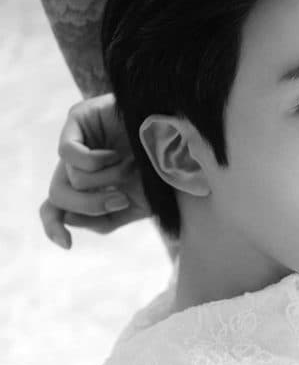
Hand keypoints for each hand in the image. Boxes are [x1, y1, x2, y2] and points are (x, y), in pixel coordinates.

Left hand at [39, 93, 149, 248]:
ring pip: (71, 179)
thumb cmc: (162, 170)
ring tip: (131, 167)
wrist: (180, 135)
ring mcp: (77, 140)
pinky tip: (115, 155)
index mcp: (90, 184)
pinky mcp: (77, 119)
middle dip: (91, 205)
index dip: (53, 226)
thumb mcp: (139, 206)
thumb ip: (105, 220)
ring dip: (108, 180)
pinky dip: (95, 162)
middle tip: (120, 200)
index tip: (67, 245)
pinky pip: (69, 153)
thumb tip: (69, 218)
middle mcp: (78, 164)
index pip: (55, 207)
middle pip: (59, 196)